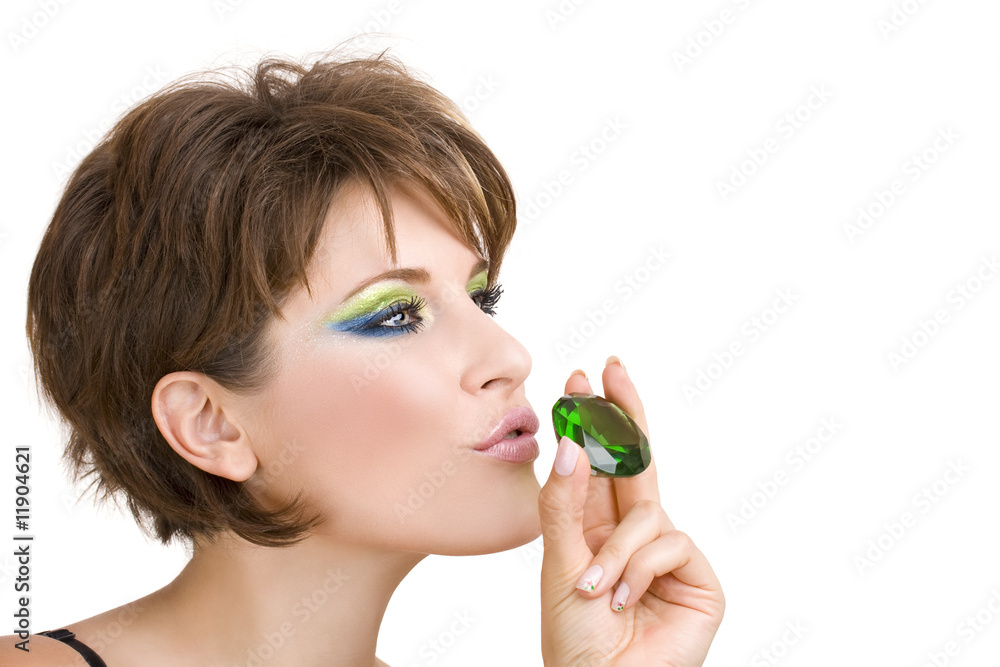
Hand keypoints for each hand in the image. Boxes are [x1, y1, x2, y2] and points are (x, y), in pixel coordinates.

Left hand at [538, 357, 724, 665]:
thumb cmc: (573, 637)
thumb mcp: (557, 562)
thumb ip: (564, 503)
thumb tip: (574, 445)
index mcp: (597, 528)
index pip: (603, 463)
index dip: (598, 421)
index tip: (584, 378)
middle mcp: (634, 535)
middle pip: (637, 462)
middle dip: (624, 415)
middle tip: (611, 368)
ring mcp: (668, 555)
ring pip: (648, 511)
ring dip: (615, 549)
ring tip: (593, 589)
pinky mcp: (698, 579)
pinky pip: (670, 542)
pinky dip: (639, 568)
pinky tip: (623, 599)